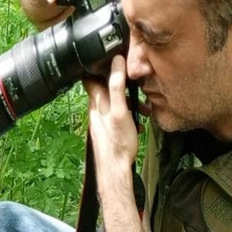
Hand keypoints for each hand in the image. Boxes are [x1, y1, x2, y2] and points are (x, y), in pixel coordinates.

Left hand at [83, 55, 138, 177]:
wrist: (115, 169)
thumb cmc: (118, 143)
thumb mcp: (120, 111)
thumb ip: (117, 86)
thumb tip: (116, 63)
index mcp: (96, 103)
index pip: (90, 78)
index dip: (100, 67)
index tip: (112, 61)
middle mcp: (95, 111)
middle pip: (105, 90)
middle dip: (121, 86)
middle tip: (136, 87)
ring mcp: (100, 122)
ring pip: (113, 104)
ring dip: (128, 103)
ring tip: (142, 108)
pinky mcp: (107, 131)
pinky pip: (117, 117)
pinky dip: (128, 115)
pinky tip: (137, 123)